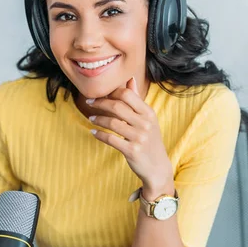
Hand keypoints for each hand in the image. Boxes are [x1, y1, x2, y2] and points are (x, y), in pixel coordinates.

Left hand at [88, 77, 173, 191]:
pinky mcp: (132, 151)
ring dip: (98, 119)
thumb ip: (137, 100)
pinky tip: (94, 132)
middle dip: (100, 103)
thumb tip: (130, 79)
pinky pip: (111, 139)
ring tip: (91, 119)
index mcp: (149, 113)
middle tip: (89, 103)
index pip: (127, 95)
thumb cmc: (149, 140)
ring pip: (112, 122)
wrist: (157, 167)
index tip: (99, 94)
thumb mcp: (147, 119)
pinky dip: (100, 135)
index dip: (111, 92)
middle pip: (118, 106)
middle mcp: (145, 123)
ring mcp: (139, 138)